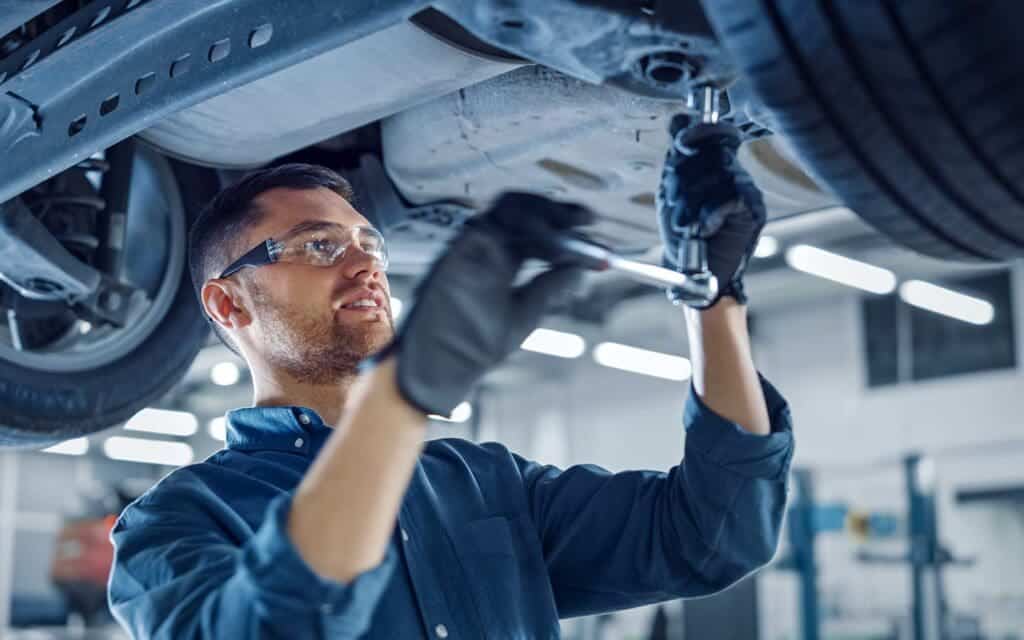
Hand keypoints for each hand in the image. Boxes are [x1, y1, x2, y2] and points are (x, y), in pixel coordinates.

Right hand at [370, 192, 591, 416]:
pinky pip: (490, 224)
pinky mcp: (457, 250)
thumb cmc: (474, 345)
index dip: (564, 227)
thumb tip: (581, 270)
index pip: (536, 232)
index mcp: (502, 262)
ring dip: (543, 215)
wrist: (441, 366)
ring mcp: (471, 247)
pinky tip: (548, 243)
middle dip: (558, 212)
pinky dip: (522, 227)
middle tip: (586, 220)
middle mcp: (487, 249)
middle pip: (526, 212)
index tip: (591, 229)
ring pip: (509, 209)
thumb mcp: (524, 314)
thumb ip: (549, 288)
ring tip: (570, 231)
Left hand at [657, 120, 766, 307]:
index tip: (681, 144)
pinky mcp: (754, 209)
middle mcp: (732, 172)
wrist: (698, 276)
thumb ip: (676, 161)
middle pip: (707, 152)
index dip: (695, 132)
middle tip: (674, 208)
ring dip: (690, 203)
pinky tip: (704, 229)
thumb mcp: (671, 195)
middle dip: (681, 180)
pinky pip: (730, 196)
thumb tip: (680, 119)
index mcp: (712, 166)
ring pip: (716, 174)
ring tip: (683, 225)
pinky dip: (710, 214)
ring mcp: (745, 189)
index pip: (709, 132)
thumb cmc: (683, 238)